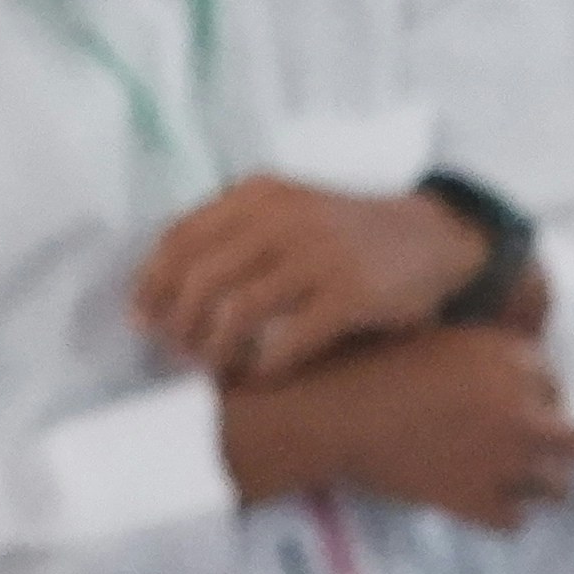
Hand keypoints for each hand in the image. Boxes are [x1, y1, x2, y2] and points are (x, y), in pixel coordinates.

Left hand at [135, 178, 486, 383]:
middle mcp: (283, 218)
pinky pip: (289, 341)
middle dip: (179, 325)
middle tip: (177, 355)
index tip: (141, 321)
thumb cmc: (342, 235)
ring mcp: (319, 255)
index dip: (151, 284)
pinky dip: (265, 368)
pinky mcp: (352, 295)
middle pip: (200, 279)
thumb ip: (232, 233)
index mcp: (258, 194)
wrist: (432, 239)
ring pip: (237, 313)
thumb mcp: (286, 210)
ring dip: (216, 352)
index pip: (179, 238)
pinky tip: (261, 379)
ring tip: (214, 371)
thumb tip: (162, 287)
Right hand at [219, 324, 573, 530]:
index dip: (538, 393)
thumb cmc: (372, 361)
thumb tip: (519, 373)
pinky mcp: (479, 503)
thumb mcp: (441, 337)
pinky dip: (503, 512)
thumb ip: (488, 354)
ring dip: (541, 482)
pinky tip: (482, 498)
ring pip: (559, 487)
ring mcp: (505, 463)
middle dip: (568, 443)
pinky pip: (516, 520)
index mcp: (512, 361)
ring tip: (517, 478)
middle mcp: (523, 412)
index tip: (519, 401)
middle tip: (547, 447)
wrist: (331, 413)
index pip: (556, 382)